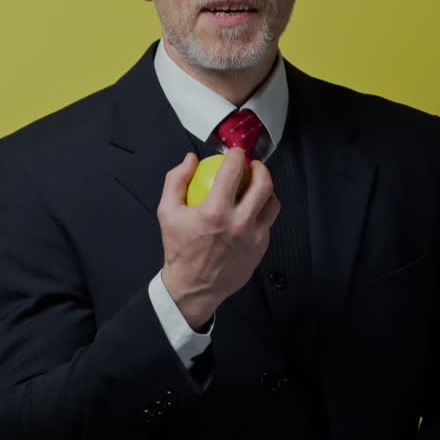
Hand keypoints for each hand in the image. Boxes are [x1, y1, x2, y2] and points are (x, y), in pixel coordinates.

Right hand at [157, 150, 279, 328]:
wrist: (193, 287)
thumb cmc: (180, 249)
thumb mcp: (167, 212)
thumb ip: (176, 180)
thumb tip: (191, 160)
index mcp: (215, 212)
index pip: (233, 171)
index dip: (237, 155)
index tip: (235, 153)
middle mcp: (239, 223)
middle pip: (263, 185)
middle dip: (261, 168)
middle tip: (253, 166)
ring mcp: (253, 237)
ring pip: (272, 204)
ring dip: (267, 190)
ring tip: (257, 186)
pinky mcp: (260, 248)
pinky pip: (267, 223)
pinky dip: (262, 212)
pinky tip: (252, 210)